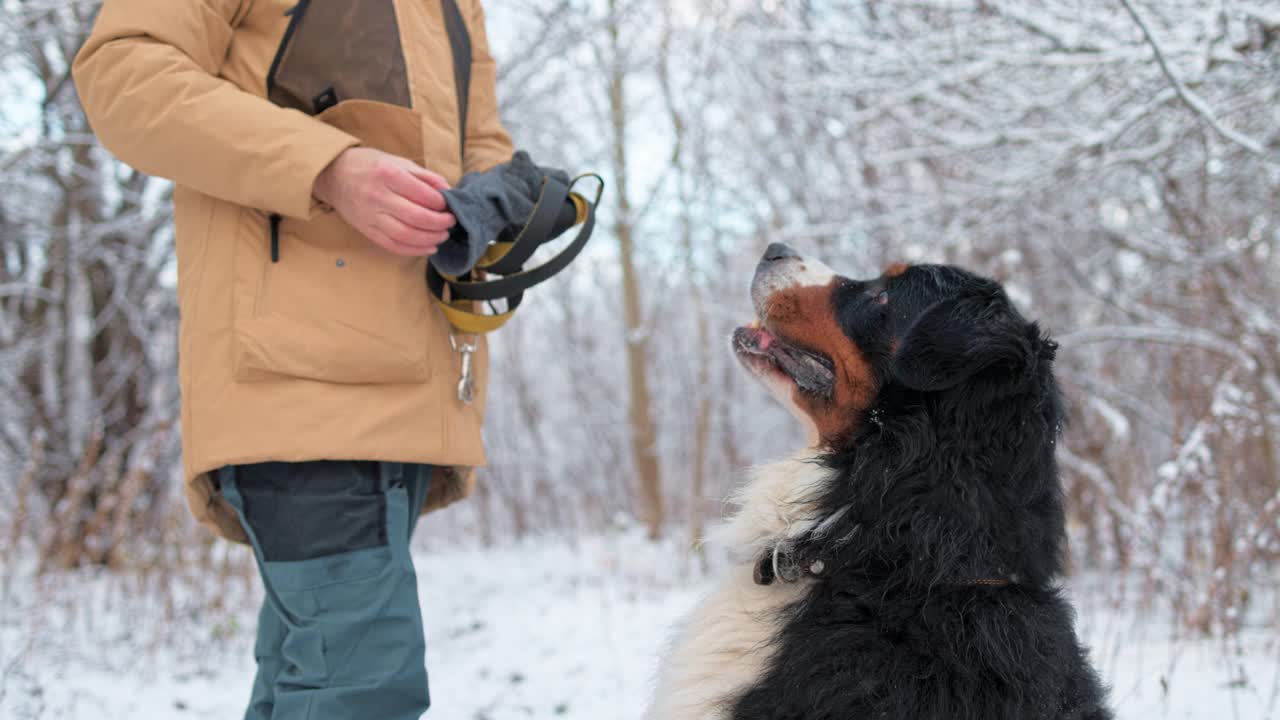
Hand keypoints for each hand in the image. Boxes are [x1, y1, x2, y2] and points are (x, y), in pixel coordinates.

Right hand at [313, 147, 455, 256]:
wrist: (333, 175)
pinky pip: (392, 245)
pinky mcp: (365, 230)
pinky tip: (428, 248)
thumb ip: (424, 176)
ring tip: (442, 235)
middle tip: (450, 222)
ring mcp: (370, 215)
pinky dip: (413, 250)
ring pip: (405, 235)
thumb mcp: (397, 161)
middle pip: (415, 217)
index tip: (448, 205)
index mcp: (387, 174)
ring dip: (429, 239)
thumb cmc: (369, 165)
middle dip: (439, 223)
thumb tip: (447, 191)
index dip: (440, 203)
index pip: (421, 194)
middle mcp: (377, 196)